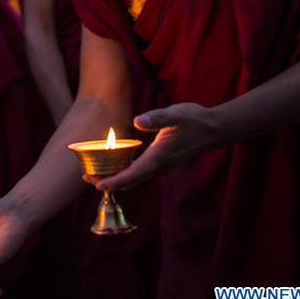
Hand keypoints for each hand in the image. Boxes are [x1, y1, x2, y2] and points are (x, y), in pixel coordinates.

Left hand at [95, 102, 220, 191]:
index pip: (133, 174)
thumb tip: (137, 121)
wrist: (213, 129)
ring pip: (135, 179)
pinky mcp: (162, 163)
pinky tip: (115, 167)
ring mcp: (161, 166)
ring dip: (116, 180)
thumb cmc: (194, 120)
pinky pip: (140, 173)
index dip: (115, 181)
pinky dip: (125, 174)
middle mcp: (159, 165)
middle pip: (130, 181)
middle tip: (86, 178)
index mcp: (159, 156)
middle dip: (109, 183)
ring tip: (94, 175)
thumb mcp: (175, 114)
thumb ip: (157, 118)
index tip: (98, 185)